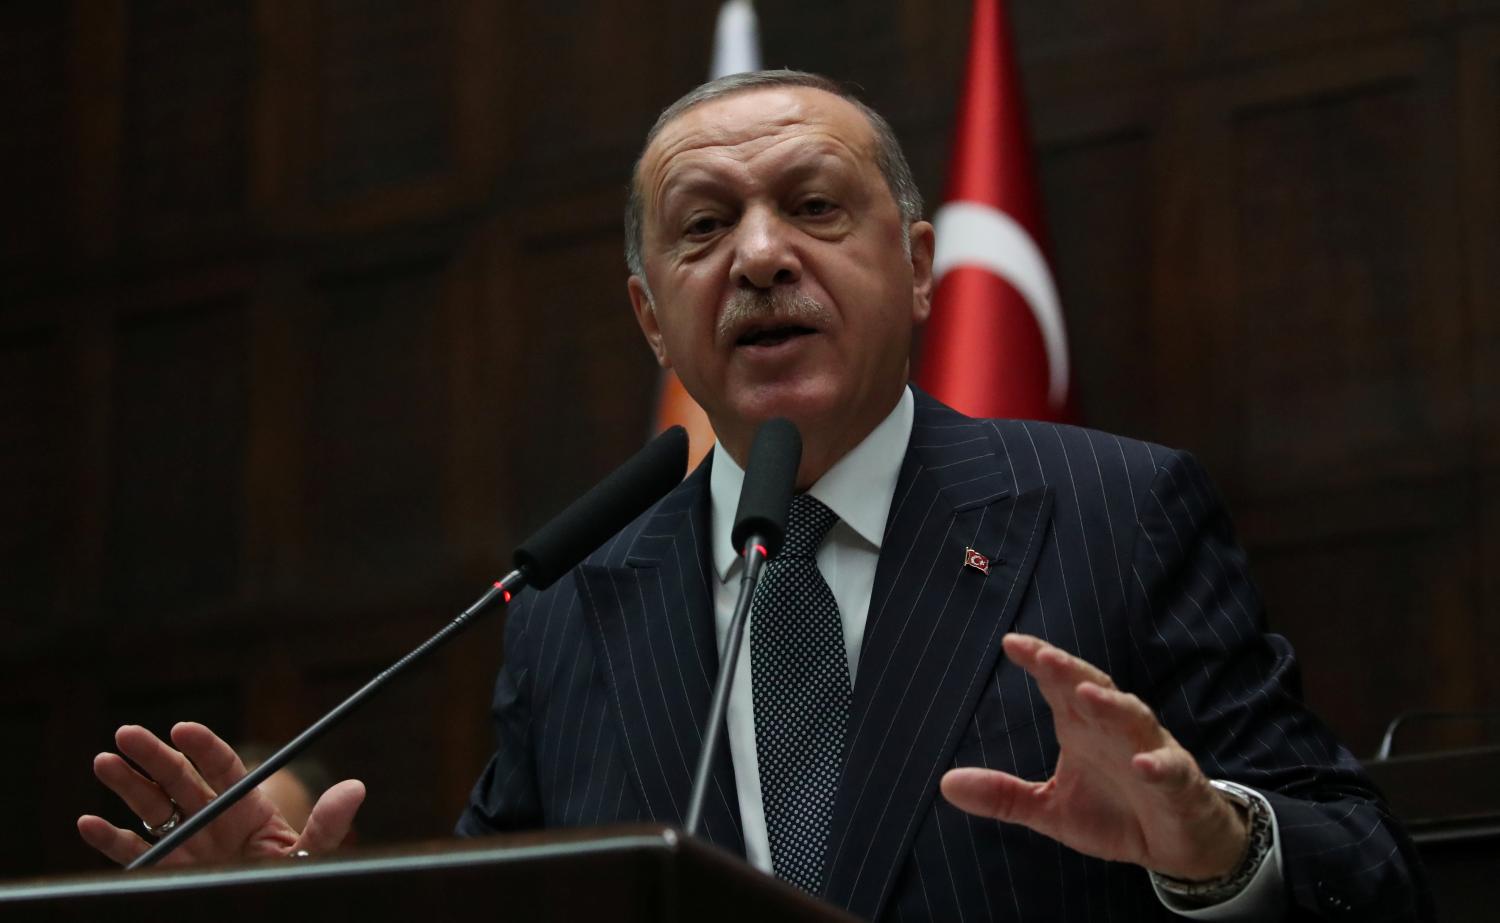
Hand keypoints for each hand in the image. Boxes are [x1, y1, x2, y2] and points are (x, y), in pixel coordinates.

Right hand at [77, 722, 364, 867]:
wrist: (266, 907)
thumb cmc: (288, 878)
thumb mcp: (310, 855)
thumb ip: (327, 824)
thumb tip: (356, 788)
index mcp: (246, 808)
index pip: (223, 768)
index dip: (202, 746)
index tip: (182, 727)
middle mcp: (211, 819)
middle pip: (179, 780)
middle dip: (154, 756)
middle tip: (127, 733)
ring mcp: (185, 844)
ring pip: (151, 809)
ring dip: (127, 785)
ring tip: (104, 761)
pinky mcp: (165, 871)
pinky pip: (132, 854)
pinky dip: (109, 840)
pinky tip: (88, 822)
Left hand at [940, 634, 1249, 880]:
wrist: (1175, 846)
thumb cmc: (1113, 814)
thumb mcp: (1050, 809)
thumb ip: (1003, 795)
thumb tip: (945, 783)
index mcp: (1082, 728)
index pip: (1058, 686)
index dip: (1040, 662)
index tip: (1011, 643)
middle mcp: (1116, 730)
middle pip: (1093, 689)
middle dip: (1069, 671)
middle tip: (1044, 655)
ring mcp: (1150, 752)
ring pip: (1133, 718)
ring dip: (1111, 705)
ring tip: (1086, 694)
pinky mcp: (1178, 785)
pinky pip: (1169, 770)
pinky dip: (1157, 764)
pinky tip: (1142, 763)